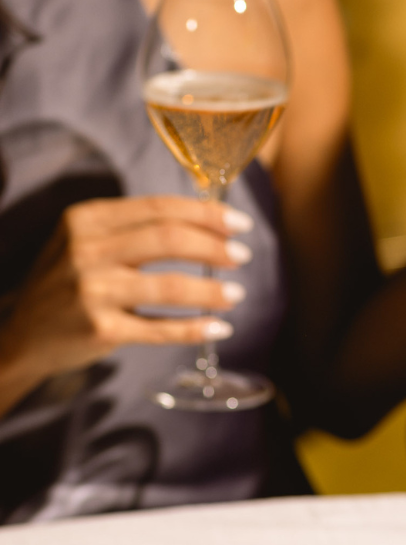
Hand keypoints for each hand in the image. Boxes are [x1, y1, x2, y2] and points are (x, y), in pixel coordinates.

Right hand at [0, 195, 253, 401]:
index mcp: (86, 219)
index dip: (206, 214)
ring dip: (211, 290)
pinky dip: (195, 329)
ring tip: (235, 294)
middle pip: (168, 240)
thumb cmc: (69, 282)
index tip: (239, 223)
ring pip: (169, 286)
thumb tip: (208, 222)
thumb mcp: (87, 242)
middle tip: (242, 256)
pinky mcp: (100, 330)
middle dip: (214, 246)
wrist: (24, 335)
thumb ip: (134, 228)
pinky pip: (160, 329)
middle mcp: (85, 250)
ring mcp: (91, 291)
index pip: (158, 208)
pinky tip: (219, 328)